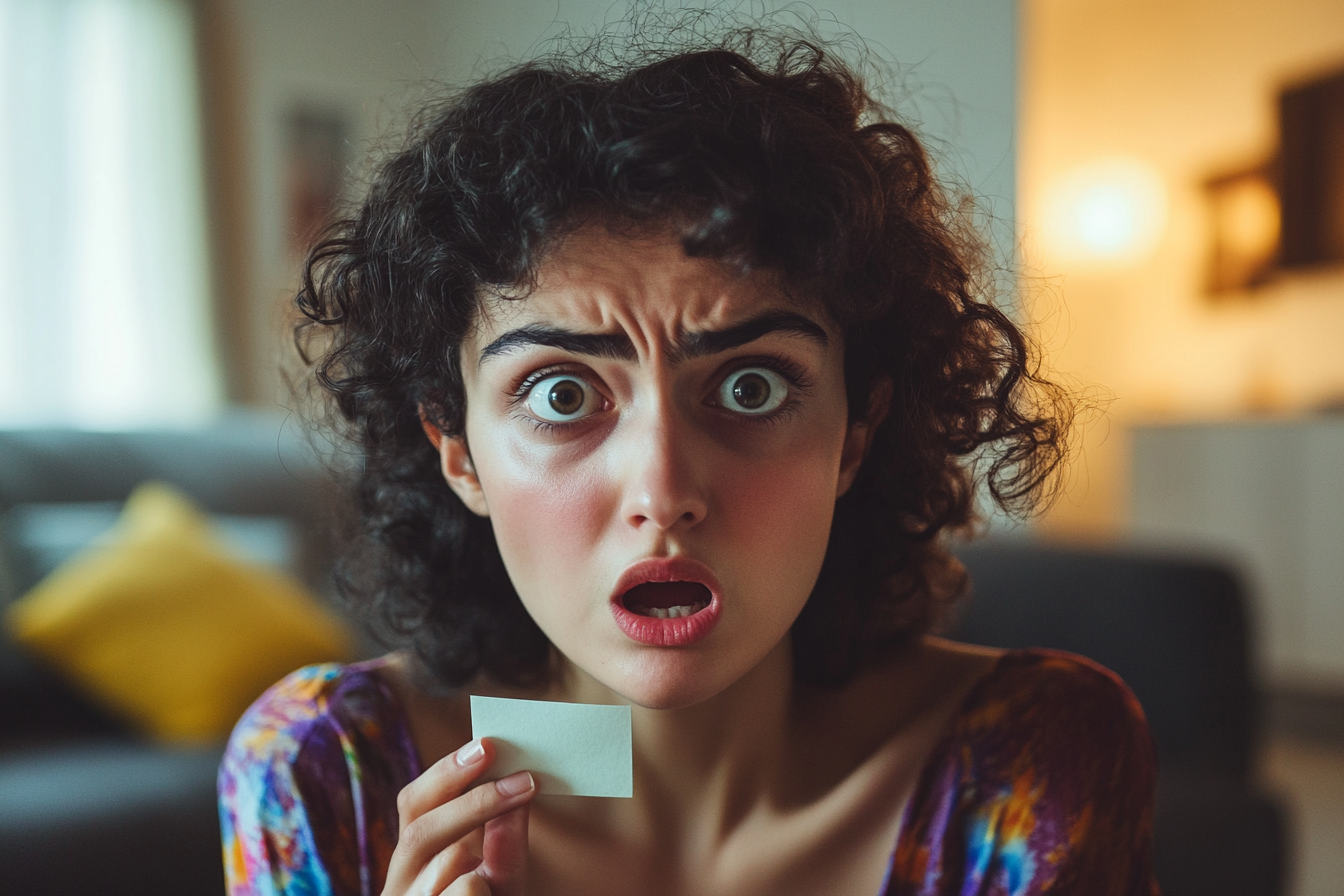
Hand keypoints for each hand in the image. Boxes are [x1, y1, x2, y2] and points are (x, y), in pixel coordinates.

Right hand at [382, 738, 534, 895]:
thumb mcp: (503, 874)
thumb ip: (506, 841)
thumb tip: (518, 786)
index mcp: (413, 856)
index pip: (415, 804)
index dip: (447, 772)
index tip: (488, 746)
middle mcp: (400, 882)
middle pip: (419, 832)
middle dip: (474, 803)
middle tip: (525, 781)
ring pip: (444, 867)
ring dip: (480, 859)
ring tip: (494, 869)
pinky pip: (465, 891)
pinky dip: (485, 894)